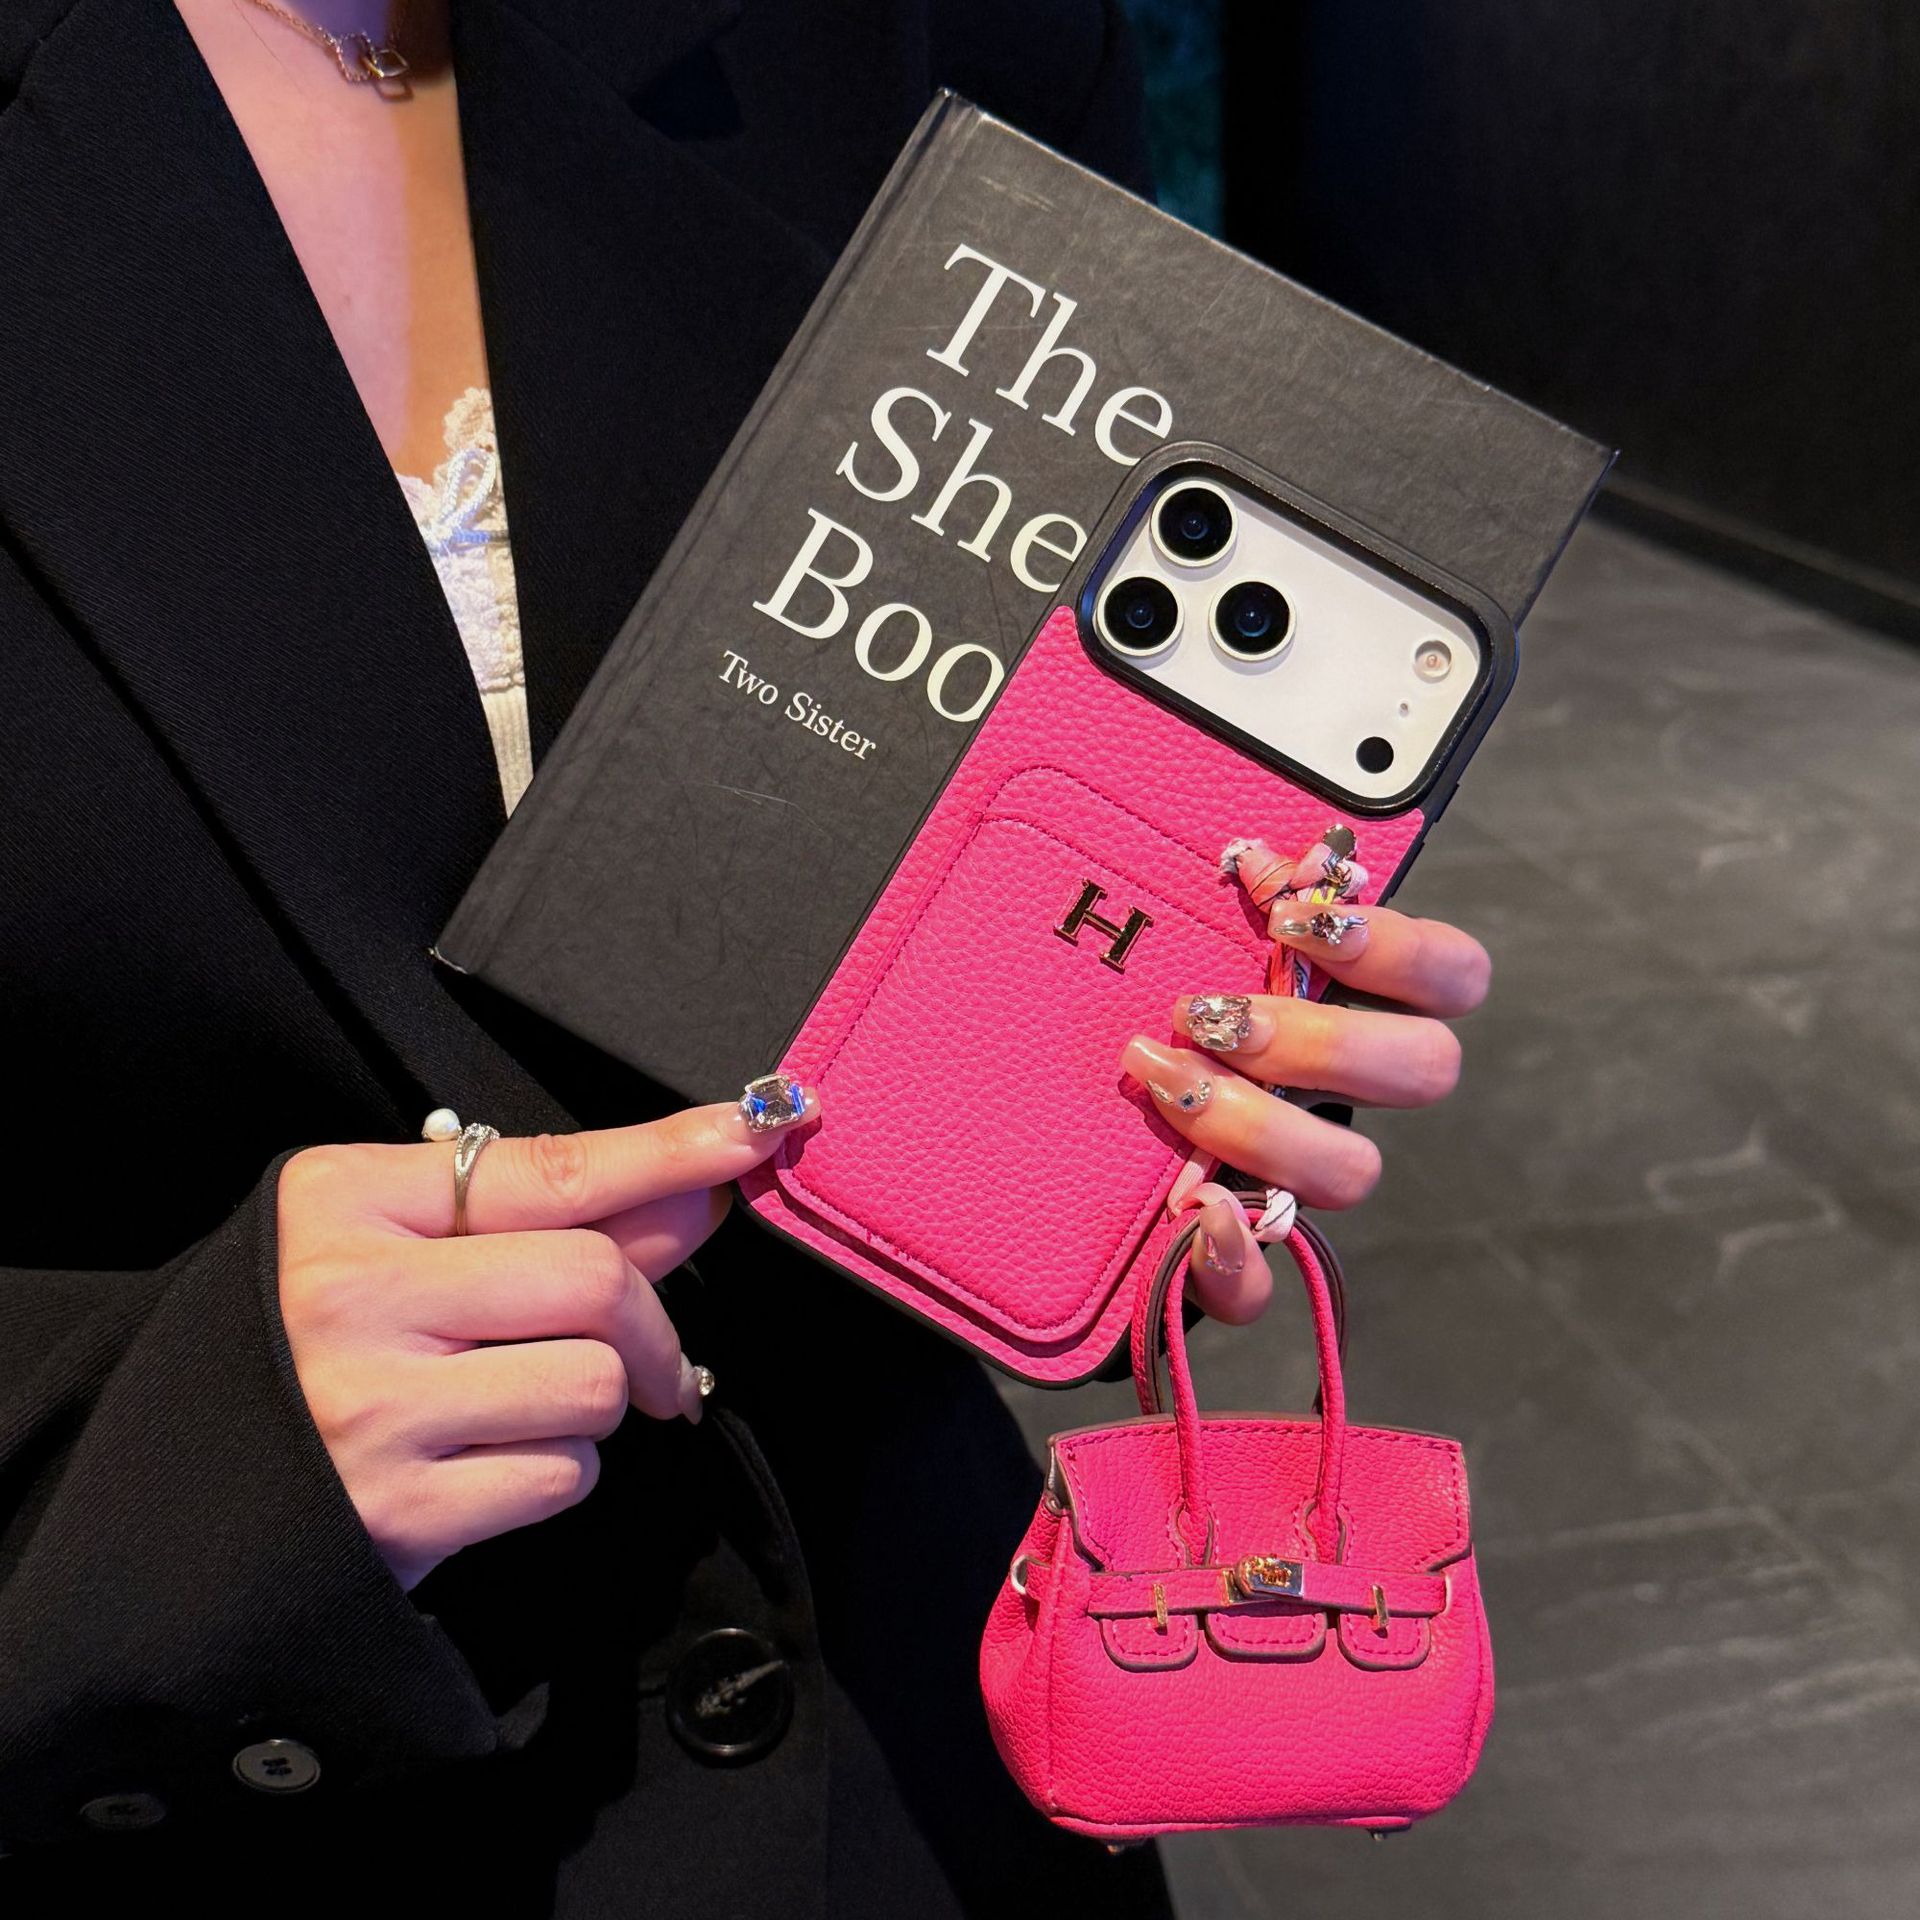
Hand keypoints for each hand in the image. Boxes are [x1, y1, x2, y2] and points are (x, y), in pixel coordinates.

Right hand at [276, 1092, 817, 1589]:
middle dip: (653, 1323)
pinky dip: (557, 1469)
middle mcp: (351, 1295)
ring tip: (525, 1407)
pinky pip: (561, 1473)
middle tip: (657, 1357)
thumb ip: (538, 1220)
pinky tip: (490, 1464)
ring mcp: (371, 1407)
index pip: (552, 1169)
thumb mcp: (394, 1245)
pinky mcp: (397, 1512)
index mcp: (346, 1201)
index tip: (754, 1130)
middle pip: (595, 1280)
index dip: (669, 1152)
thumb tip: (694, 1196)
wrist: (182, 1495)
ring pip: (594, 1382)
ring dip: (599, 1402)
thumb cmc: (308, 1347)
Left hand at [1119, 838, 1489, 1325]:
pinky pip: (1260, 1284)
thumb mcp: (1158, 934)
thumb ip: (1225, 896)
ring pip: (1354, 1172)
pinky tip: (1193, 1212)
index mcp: (1332, 1006)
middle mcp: (1329, 1095)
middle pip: (1424, 1071)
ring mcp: (1285, 1179)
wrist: (1015, 1143)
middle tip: (1210, 1015)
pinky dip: (1233, 1256)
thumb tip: (1254, 853)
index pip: (1451, 975)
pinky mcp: (1224, 1258)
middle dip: (1325, 1038)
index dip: (1402, 947)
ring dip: (1267, 1123)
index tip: (1291, 921)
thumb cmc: (1097, 1001)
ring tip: (1168, 1081)